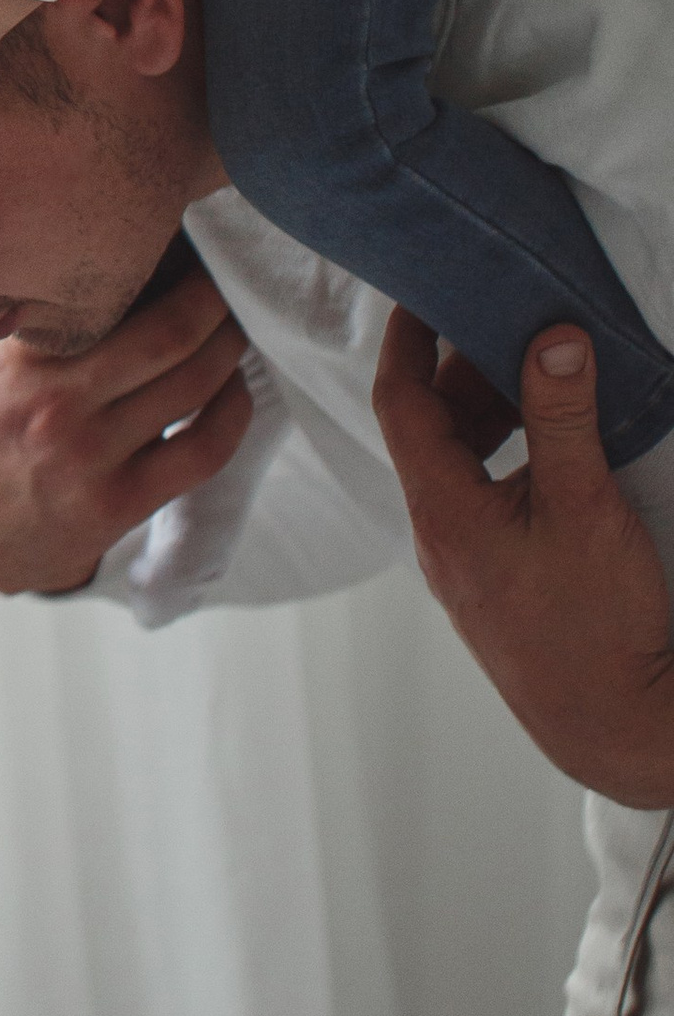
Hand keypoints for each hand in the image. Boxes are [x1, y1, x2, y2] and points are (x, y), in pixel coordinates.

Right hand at [0, 262, 253, 595]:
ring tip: (230, 323)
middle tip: (219, 276)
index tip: (169, 239)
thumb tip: (69, 235)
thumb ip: (10, 300)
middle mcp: (50, 403)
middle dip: (210, 294)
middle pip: (169, 331)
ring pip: (194, 383)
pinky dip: (234, 409)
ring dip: (229, 343)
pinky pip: (205, 448)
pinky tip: (232, 387)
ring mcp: (86, 457)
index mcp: (9, 355)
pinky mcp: (118, 504)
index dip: (156, 258)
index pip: (103, 290)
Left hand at [374, 313, 673, 806]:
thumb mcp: (586, 508)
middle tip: (506, 315)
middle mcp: (439, 534)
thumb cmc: (597, 627)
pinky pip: (484, 492)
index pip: (400, 401)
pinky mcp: (494, 578)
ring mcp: (464, 560)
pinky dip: (507, 450)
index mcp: (442, 510)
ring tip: (537, 366)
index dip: (406, 337)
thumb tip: (551, 335)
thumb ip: (564, 419)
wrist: (615, 728)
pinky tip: (551, 436)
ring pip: (460, 460)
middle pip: (431, 427)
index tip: (421, 287)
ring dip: (491, 409)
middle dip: (463, 366)